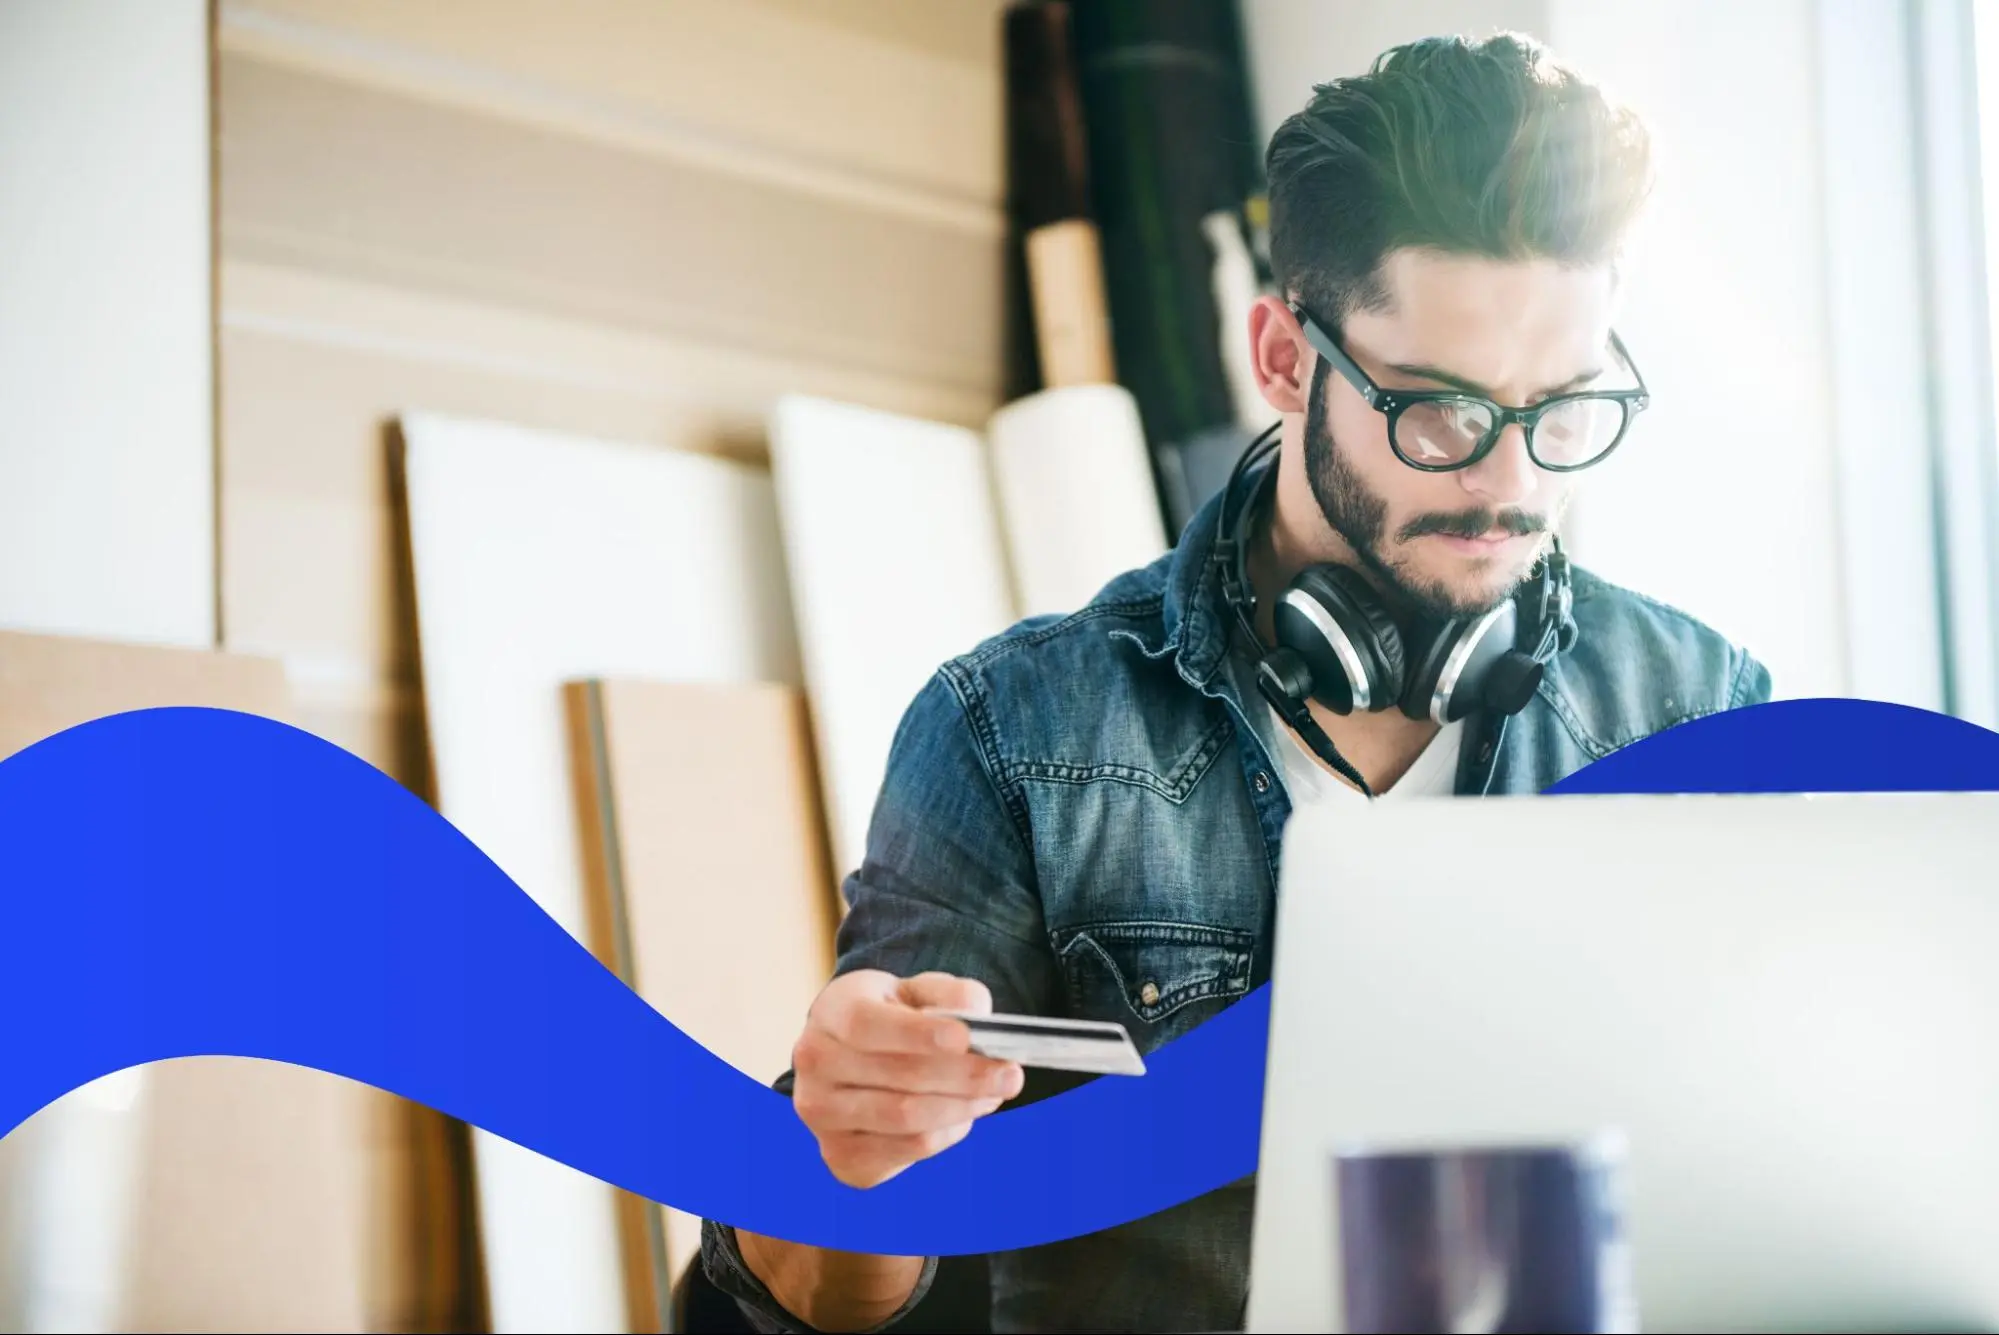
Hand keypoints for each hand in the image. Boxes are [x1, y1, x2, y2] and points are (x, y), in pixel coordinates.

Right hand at [791, 970, 1025, 1188]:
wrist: (854, 1054)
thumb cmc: (894, 1016)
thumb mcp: (921, 990)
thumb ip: (953, 995)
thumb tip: (977, 1018)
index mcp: (831, 1012)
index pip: (867, 1026)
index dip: (918, 1034)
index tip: (967, 1038)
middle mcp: (814, 1065)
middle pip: (898, 1078)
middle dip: (965, 1077)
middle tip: (1011, 1075)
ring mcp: (820, 1116)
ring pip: (907, 1119)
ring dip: (963, 1107)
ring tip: (995, 1093)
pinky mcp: (840, 1157)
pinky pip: (909, 1150)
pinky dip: (947, 1133)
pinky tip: (963, 1114)